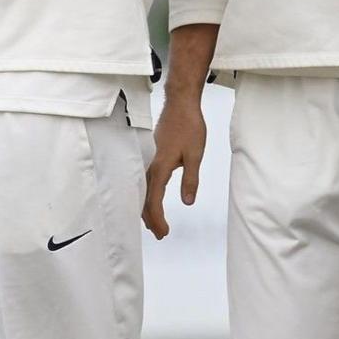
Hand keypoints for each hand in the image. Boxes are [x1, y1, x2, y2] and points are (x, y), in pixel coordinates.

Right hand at [143, 94, 206, 239]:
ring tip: (154, 223)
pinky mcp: (151, 154)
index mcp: (160, 167)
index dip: (158, 219)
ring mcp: (148, 159)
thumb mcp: (196, 155)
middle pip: (144, 198)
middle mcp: (150, 165)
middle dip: (150, 219)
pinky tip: (151, 198)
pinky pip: (144, 180)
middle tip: (160, 234)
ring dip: (147, 208)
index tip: (164, 232)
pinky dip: (147, 195)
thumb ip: (191, 179)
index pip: (154, 200)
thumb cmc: (189, 127)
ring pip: (143, 190)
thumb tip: (187, 202)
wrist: (180, 104)